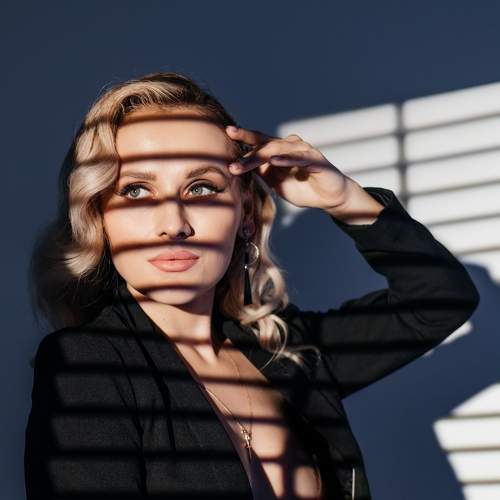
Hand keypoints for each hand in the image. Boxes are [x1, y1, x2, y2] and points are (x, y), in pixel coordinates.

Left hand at [225, 125, 349, 210]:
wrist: (328, 198)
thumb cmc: (302, 188)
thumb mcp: (276, 181)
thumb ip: (261, 172)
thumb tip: (239, 166)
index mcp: (280, 149)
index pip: (259, 141)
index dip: (244, 136)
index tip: (228, 132)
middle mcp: (291, 146)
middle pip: (266, 146)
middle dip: (248, 156)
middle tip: (231, 163)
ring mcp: (304, 151)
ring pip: (279, 151)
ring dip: (262, 158)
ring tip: (246, 164)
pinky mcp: (316, 161)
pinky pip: (299, 159)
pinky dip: (286, 160)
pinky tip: (275, 161)